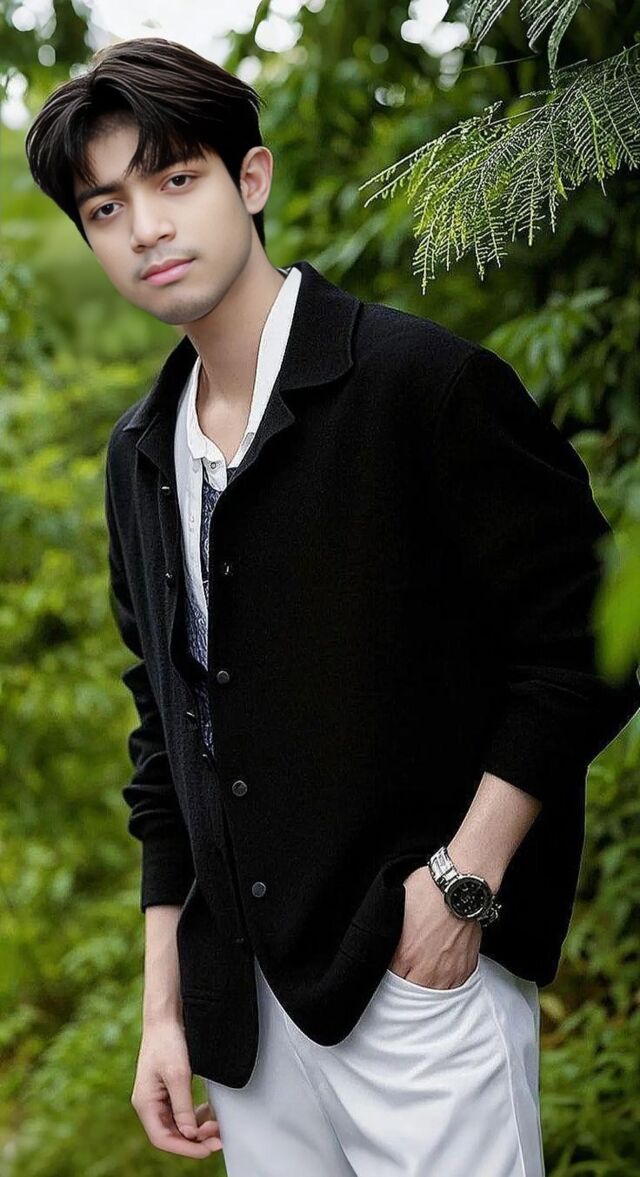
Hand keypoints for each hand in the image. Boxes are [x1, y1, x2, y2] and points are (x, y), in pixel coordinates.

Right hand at [131, 1018, 222, 1157]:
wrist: (166, 1016)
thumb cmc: (167, 1041)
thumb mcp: (178, 1074)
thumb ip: (183, 1107)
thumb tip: (190, 1135)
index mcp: (145, 1103)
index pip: (163, 1138)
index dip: (185, 1148)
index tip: (207, 1149)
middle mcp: (150, 1104)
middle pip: (172, 1134)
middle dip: (195, 1140)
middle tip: (218, 1139)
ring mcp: (159, 1097)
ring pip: (179, 1125)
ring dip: (197, 1129)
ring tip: (217, 1127)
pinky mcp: (169, 1090)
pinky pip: (182, 1112)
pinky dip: (196, 1117)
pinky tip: (209, 1115)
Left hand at [388, 865, 481, 988]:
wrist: (461, 885)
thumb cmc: (429, 891)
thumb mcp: (397, 910)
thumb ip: (391, 934)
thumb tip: (384, 943)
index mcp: (405, 956)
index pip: (390, 980)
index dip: (389, 972)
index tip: (390, 967)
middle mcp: (427, 969)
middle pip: (410, 991)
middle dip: (406, 982)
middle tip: (405, 972)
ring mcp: (448, 971)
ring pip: (432, 994)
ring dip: (426, 986)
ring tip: (423, 974)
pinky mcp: (465, 967)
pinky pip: (453, 987)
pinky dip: (445, 982)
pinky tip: (441, 972)